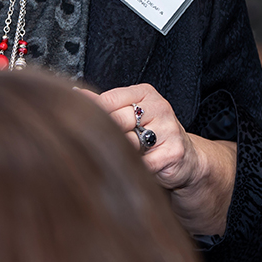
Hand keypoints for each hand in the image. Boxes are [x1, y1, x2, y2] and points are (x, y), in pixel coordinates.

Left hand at [79, 83, 202, 188]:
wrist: (186, 159)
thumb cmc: (152, 134)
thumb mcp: (130, 113)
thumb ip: (105, 104)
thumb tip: (76, 93)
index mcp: (145, 93)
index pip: (109, 99)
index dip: (95, 115)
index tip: (86, 126)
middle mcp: (159, 107)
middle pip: (117, 120)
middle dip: (109, 136)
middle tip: (103, 145)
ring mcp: (168, 129)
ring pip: (129, 143)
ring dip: (121, 153)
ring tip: (122, 155)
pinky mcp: (174, 152)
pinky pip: (143, 163)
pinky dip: (135, 168)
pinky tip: (137, 167)